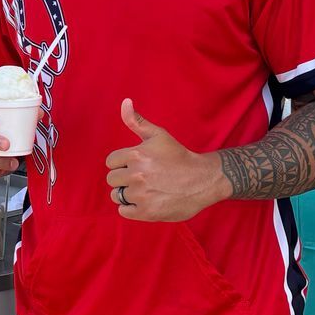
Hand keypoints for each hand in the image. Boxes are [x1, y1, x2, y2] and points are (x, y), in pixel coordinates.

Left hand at [104, 100, 224, 222]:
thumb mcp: (159, 135)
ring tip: (146, 189)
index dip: (123, 163)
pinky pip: (124, 211)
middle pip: (112, 179)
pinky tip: (147, 201)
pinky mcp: (146, 212)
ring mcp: (141, 194)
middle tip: (144, 178)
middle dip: (125, 178)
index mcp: (135, 154)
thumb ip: (137, 121)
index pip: (111, 162)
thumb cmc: (178, 156)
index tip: (138, 164)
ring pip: (117, 195)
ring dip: (128, 194)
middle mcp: (136, 174)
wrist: (203, 180)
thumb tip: (124, 102)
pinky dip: (132, 208)